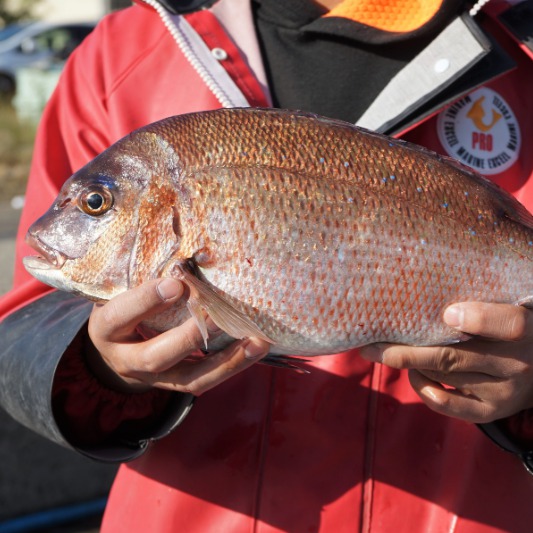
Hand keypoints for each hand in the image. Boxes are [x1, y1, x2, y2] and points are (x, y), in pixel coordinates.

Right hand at [87, 278, 269, 394]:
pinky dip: (232, 365)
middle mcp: (126, 359)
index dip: (146, 300)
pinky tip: (254, 348)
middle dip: (188, 337)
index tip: (177, 283)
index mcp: (106, 329)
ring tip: (256, 342)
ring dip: (226, 361)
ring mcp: (153, 378)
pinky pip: (205, 381)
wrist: (116, 346)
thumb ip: (141, 275)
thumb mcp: (119, 289)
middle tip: (218, 317)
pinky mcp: (176, 384)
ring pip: (189, 379)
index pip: (120, 316)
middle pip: (155, 357)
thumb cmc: (123, 305)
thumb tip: (183, 249)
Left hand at [359, 302, 532, 422]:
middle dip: (403, 350)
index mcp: (524, 328)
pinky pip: (443, 403)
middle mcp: (516, 364)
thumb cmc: (506, 329)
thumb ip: (479, 302)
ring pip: (441, 375)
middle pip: (451, 356)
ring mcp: (503, 392)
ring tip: (388, 351)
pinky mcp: (490, 412)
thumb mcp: (505, 309)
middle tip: (370, 343)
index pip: (508, 324)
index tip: (447, 313)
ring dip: (408, 363)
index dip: (477, 318)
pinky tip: (414, 372)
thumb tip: (418, 290)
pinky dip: (420, 386)